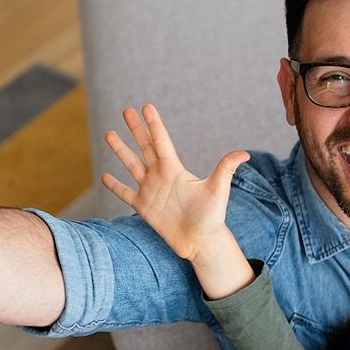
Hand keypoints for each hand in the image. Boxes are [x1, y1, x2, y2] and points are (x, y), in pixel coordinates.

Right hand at [101, 104, 248, 263]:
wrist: (201, 242)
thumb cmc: (212, 217)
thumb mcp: (218, 190)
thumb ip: (226, 169)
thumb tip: (245, 154)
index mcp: (175, 170)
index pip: (161, 141)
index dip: (154, 124)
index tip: (146, 107)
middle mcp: (161, 177)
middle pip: (145, 147)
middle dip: (136, 129)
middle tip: (126, 110)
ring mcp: (150, 191)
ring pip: (131, 166)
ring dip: (120, 150)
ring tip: (109, 133)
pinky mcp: (143, 208)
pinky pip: (125, 194)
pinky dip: (115, 185)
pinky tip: (104, 176)